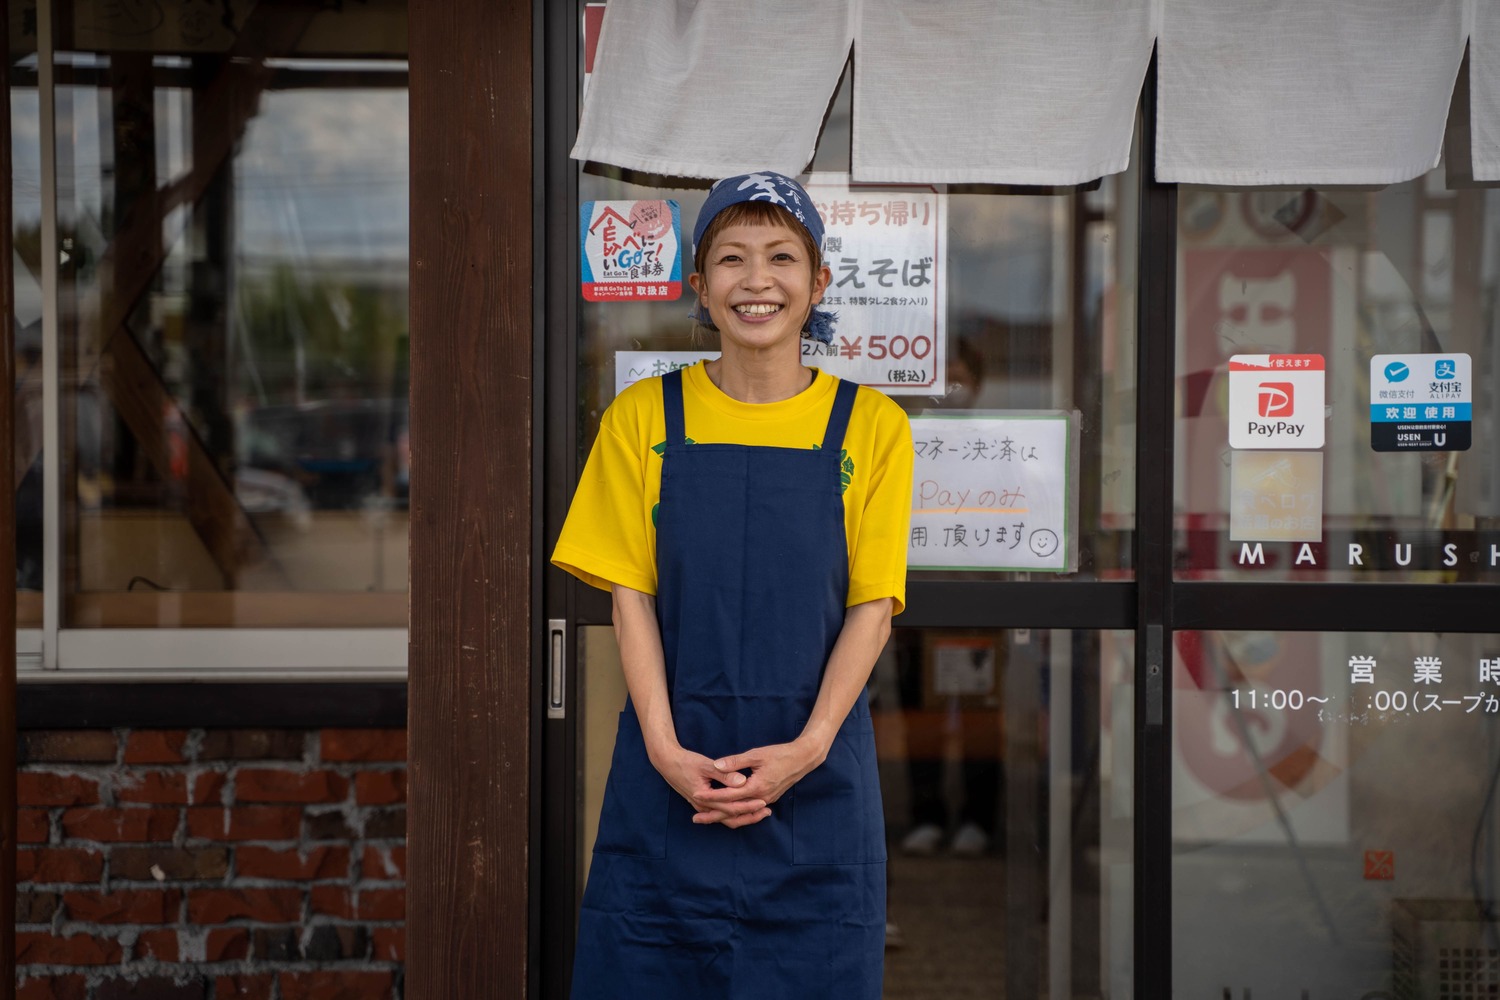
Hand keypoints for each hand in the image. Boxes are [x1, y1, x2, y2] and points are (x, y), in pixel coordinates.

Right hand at [650, 744, 772, 828]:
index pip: (731, 807)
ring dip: (744, 817)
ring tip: (761, 813)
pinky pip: (721, 814)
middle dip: (750, 816)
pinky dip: (734, 814)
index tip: (763, 802)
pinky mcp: (704, 804)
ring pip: (726, 819)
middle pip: (731, 818)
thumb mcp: (706, 765)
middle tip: (767, 811)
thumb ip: (724, 774)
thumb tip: (742, 781)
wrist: (667, 763)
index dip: (748, 805)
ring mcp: (703, 807)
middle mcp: (704, 807)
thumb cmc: (686, 762)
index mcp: (705, 798)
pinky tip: (746, 809)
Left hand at [699, 738, 827, 826]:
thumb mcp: (756, 755)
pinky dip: (736, 813)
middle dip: (713, 815)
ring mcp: (766, 800)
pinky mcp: (768, 799)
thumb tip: (717, 765)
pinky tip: (726, 812)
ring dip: (724, 816)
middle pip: (733, 811)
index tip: (695, 795)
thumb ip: (735, 762)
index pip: (729, 796)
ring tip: (707, 817)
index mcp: (756, 787)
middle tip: (695, 818)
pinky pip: (749, 811)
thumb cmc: (780, 754)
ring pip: (741, 814)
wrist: (802, 759)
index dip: (711, 796)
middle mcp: (761, 798)